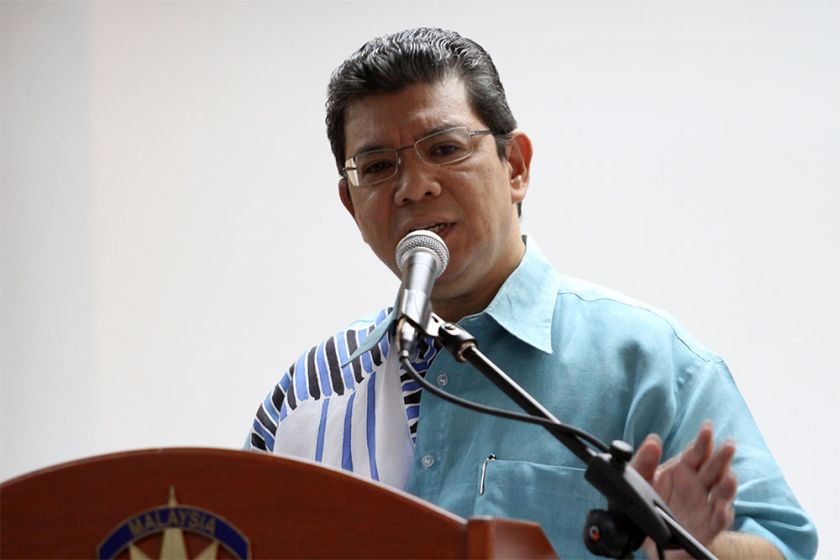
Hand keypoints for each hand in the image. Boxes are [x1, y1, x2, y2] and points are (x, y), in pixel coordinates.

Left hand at [631, 422, 737, 553]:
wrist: (649, 536)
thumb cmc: (649, 501)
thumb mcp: (640, 479)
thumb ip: (644, 461)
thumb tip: (653, 440)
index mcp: (684, 469)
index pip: (697, 452)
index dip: (703, 440)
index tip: (707, 427)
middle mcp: (699, 485)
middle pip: (714, 469)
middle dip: (722, 457)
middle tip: (729, 446)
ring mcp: (706, 505)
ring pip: (722, 493)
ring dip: (728, 485)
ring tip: (730, 477)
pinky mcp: (708, 527)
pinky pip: (718, 521)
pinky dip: (721, 515)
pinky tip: (720, 508)